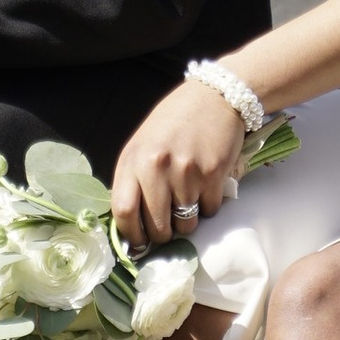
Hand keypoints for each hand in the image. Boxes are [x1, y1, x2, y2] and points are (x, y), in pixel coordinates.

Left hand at [111, 81, 246, 251]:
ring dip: (187, 222)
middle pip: (157, 227)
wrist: (216, 97)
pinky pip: (209, 211)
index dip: (131, 235)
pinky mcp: (214, 175)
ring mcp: (187, 172)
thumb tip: (132, 222)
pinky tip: (206, 187)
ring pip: (186, 224)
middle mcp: (157, 167)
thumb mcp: (143, 143)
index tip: (138, 243)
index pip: (123, 212)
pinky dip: (208, 208)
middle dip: (162, 236)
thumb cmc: (175, 121)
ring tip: (188, 201)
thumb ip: (134, 178)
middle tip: (167, 230)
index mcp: (133, 159)